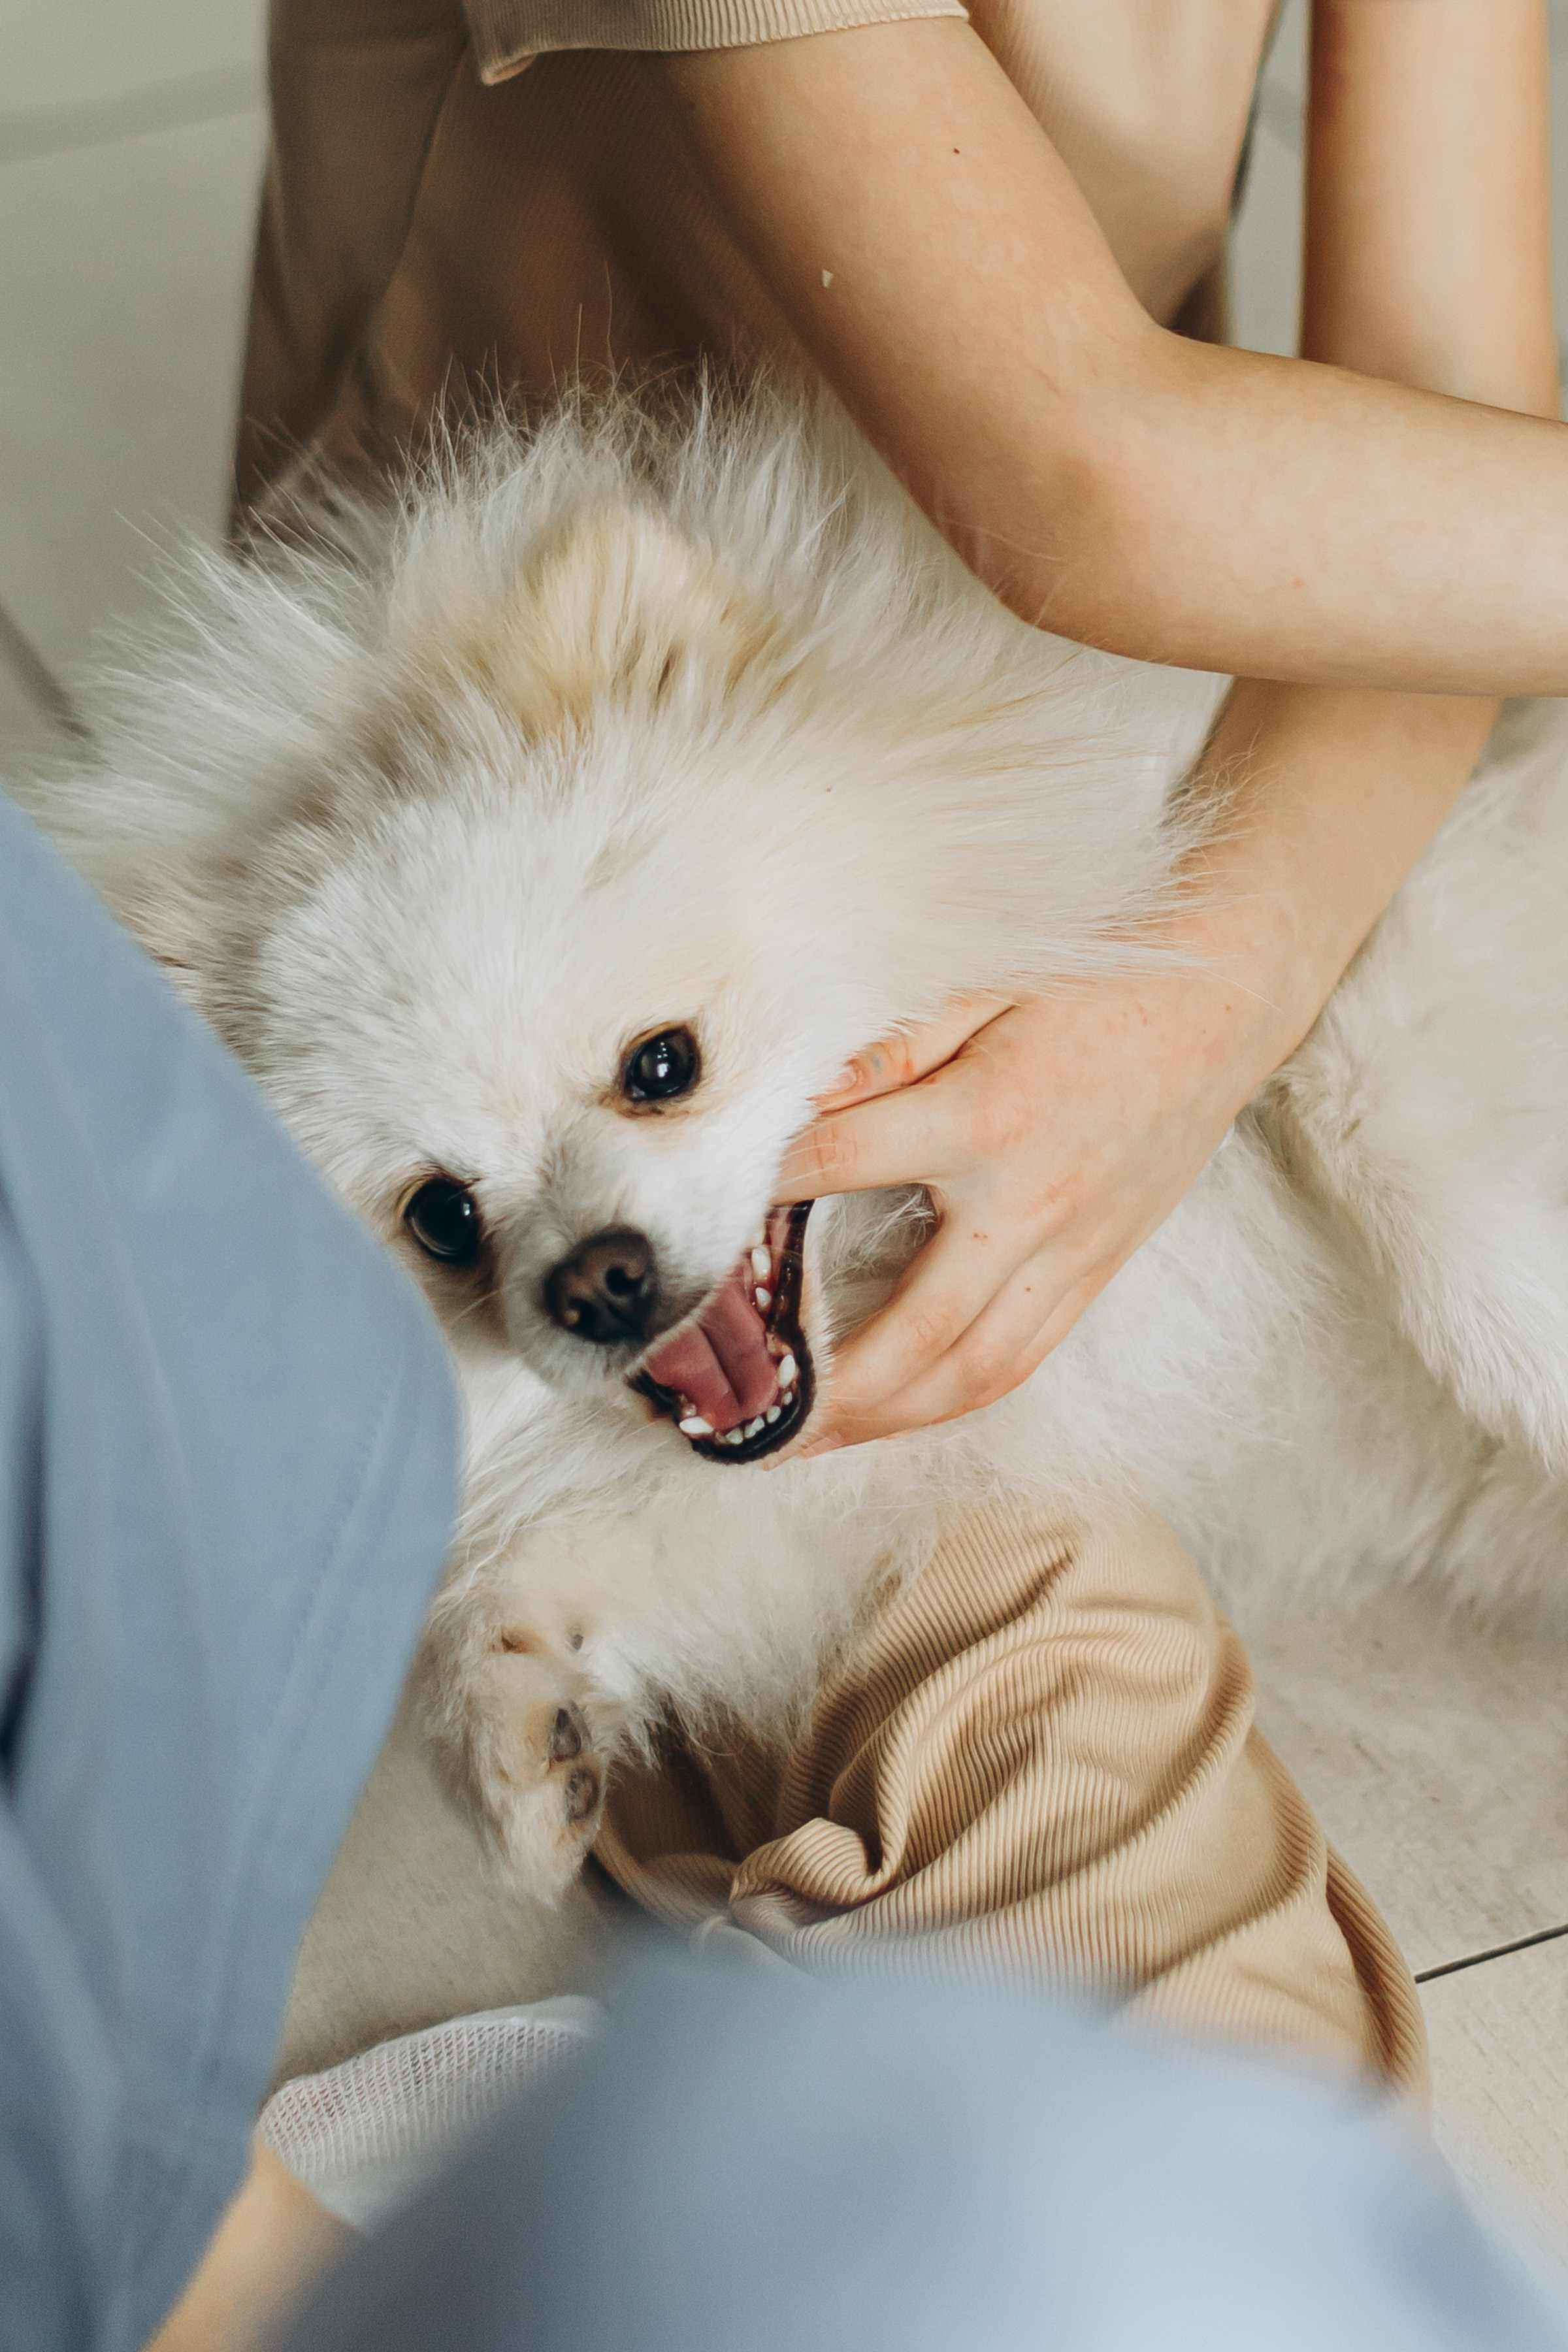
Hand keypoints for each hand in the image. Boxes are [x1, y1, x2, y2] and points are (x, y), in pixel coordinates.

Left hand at [774, 953, 1305, 1454]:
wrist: (1221, 1000)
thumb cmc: (1096, 979)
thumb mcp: (986, 978)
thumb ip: (889, 1039)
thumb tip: (799, 1090)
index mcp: (989, 1117)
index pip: (839, 1164)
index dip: (758, 1191)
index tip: (691, 1223)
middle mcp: (1032, 1204)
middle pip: (916, 1331)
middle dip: (825, 1388)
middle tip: (746, 1416)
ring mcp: (1073, 1251)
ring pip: (976, 1370)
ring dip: (887, 1420)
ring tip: (806, 1440)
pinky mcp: (1098, 1270)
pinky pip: (1021, 1358)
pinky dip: (952, 1396)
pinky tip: (897, 1411)